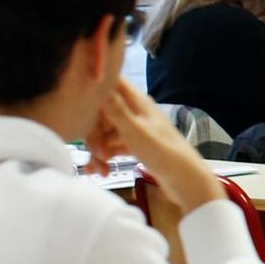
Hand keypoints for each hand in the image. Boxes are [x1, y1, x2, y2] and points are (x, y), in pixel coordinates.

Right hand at [90, 79, 224, 215]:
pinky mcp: (134, 144)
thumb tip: (98, 83)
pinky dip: (104, 158)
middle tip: (98, 152)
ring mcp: (134, 128)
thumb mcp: (135, 131)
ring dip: (97, 149)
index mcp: (137, 101)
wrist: (185, 180)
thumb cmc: (164, 152)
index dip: (92, 93)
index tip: (79, 109)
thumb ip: (115, 109)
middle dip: (93, 133)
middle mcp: (135, 111)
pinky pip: (111, 146)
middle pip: (101, 112)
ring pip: (104, 131)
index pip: (110, 83)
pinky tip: (101, 171)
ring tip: (101, 168)